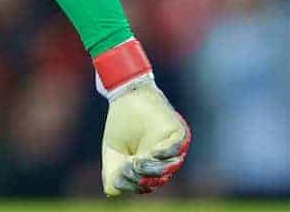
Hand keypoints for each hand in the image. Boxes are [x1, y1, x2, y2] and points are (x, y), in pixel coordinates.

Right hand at [94, 39, 190, 195]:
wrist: (125, 96)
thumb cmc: (120, 123)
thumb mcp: (111, 152)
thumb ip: (111, 173)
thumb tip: (113, 192)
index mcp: (148, 167)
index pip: (144, 184)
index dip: (131, 184)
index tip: (119, 174)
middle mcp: (162, 161)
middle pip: (157, 179)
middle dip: (141, 177)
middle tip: (129, 166)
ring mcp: (171, 148)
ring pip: (168, 167)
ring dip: (153, 169)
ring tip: (138, 161)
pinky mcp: (178, 133)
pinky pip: (176, 148)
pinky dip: (166, 154)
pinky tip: (152, 152)